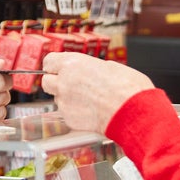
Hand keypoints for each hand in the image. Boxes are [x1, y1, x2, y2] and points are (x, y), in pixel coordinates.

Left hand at [38, 53, 152, 133]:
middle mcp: (64, 81)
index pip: (48, 61)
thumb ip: (90, 67)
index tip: (58, 68)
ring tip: (88, 100)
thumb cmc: (127, 88)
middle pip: (46, 81)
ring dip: (67, 98)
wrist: (132, 112)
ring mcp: (65, 102)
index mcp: (73, 64)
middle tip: (71, 85)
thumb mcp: (109, 66)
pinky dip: (75, 112)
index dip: (54, 66)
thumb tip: (89, 70)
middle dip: (56, 83)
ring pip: (57, 99)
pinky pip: (66, 113)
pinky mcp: (69, 118)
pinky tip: (91, 111)